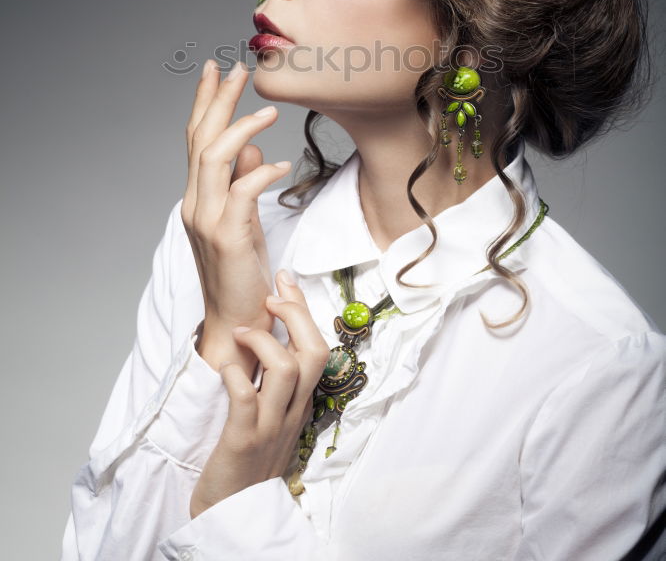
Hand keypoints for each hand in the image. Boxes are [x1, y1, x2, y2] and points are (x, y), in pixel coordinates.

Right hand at [182, 59, 291, 375]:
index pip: (196, 139)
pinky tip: (279, 163)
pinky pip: (241, 193)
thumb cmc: (242, 272)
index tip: (216, 70)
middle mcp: (195, 204)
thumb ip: (242, 182)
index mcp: (197, 197)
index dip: (205, 102)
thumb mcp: (245, 219)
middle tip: (237, 69)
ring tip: (267, 110)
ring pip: (213, 159)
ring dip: (240, 128)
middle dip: (218, 100)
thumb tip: (253, 147)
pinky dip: (260, 173)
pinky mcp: (226, 238)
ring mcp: (207, 221)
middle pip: (200, 139)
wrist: (236, 322)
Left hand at [189, 270, 329, 517]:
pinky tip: (225, 367)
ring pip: (287, 369)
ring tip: (240, 332)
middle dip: (294, 314)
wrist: (230, 517)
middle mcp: (292, 412)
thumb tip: (266, 341)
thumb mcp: (270, 419)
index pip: (318, 348)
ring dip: (262, 340)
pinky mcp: (243, 440)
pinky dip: (235, 373)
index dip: (304, 309)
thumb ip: (273, 385)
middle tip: (269, 297)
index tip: (285, 280)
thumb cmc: (244, 462)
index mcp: (299, 404)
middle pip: (314, 351)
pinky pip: (246, 398)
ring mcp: (271, 426)